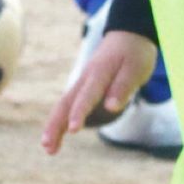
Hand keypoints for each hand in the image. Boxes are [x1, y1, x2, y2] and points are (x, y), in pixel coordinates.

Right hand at [43, 28, 156, 153]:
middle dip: (55, 125)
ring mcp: (82, 82)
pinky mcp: (83, 87)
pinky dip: (60, 120)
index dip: (79, 113)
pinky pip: (68, 105)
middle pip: (65, 103)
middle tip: (48, 146)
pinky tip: (56, 136)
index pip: (87, 96)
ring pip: (63, 105)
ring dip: (54, 126)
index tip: (72, 130)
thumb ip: (123, 88)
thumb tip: (111, 108)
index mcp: (99, 74)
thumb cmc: (134, 54)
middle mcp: (85, 79)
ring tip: (48, 148)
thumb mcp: (135, 69)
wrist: (128, 34)